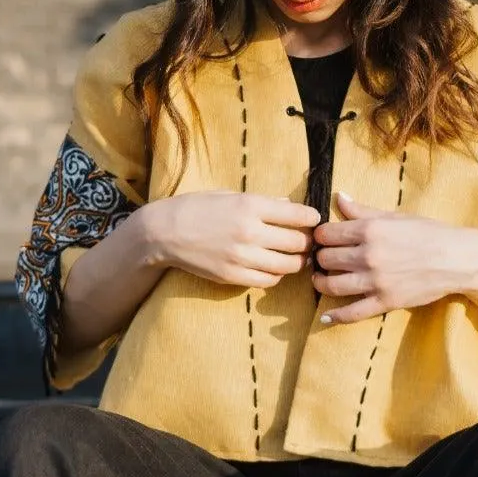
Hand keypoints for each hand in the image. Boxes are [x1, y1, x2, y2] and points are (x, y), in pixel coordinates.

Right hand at [141, 190, 319, 287]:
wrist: (164, 232)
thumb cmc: (197, 208)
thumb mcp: (229, 195)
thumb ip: (262, 202)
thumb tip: (288, 205)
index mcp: (250, 205)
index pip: (298, 215)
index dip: (312, 218)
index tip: (313, 220)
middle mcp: (249, 231)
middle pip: (297, 243)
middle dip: (307, 242)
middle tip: (308, 242)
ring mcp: (242, 257)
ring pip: (287, 265)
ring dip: (296, 262)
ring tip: (295, 257)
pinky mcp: (233, 276)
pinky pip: (268, 281)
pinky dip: (276, 276)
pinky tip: (273, 268)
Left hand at [311, 191, 477, 323]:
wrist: (457, 259)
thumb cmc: (428, 233)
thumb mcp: (395, 216)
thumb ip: (363, 210)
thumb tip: (339, 196)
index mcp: (370, 230)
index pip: (327, 234)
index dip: (320, 236)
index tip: (323, 240)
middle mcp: (369, 255)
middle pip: (326, 259)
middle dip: (321, 258)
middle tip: (323, 260)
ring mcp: (376, 281)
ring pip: (332, 285)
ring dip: (321, 283)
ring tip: (322, 280)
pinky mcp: (385, 302)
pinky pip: (352, 313)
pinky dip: (336, 317)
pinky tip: (326, 317)